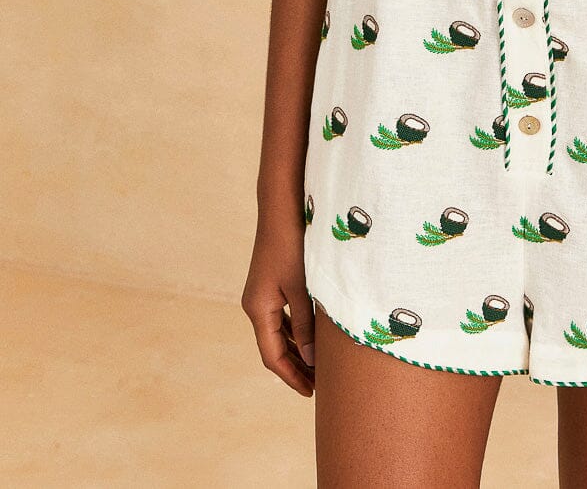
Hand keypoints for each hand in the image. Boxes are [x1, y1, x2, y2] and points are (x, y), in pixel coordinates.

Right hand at [241, 212, 316, 396]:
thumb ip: (306, 324)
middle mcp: (256, 305)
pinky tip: (312, 337)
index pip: (272, 355)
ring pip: (278, 333)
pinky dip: (296, 331)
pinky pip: (282, 317)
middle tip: (318, 386)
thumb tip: (312, 360)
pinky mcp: (271, 284)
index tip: (311, 392)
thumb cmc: (293, 244)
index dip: (291, 376)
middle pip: (274, 347)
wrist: (282, 206)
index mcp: (258, 309)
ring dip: (297, 350)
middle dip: (295, 367)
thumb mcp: (302, 287)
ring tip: (318, 368)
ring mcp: (262, 294)